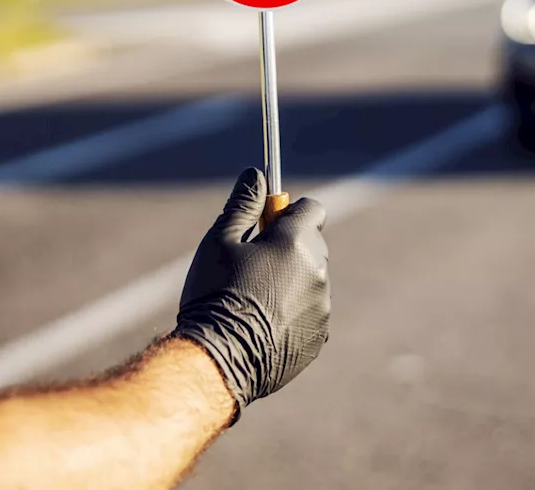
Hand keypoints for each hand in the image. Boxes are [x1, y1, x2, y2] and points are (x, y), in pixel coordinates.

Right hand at [174, 168, 329, 420]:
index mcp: (295, 241)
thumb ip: (242, 205)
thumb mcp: (218, 242)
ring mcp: (322, 305)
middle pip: (314, 243)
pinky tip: (263, 324)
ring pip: (312, 279)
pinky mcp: (320, 335)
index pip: (312, 208)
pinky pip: (312, 311)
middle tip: (252, 265)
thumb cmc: (212, 296)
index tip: (267, 224)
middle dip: (290, 246)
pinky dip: (295, 311)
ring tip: (253, 300)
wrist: (217, 361)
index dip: (289, 211)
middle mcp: (317, 270)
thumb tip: (256, 174)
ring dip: (293, 280)